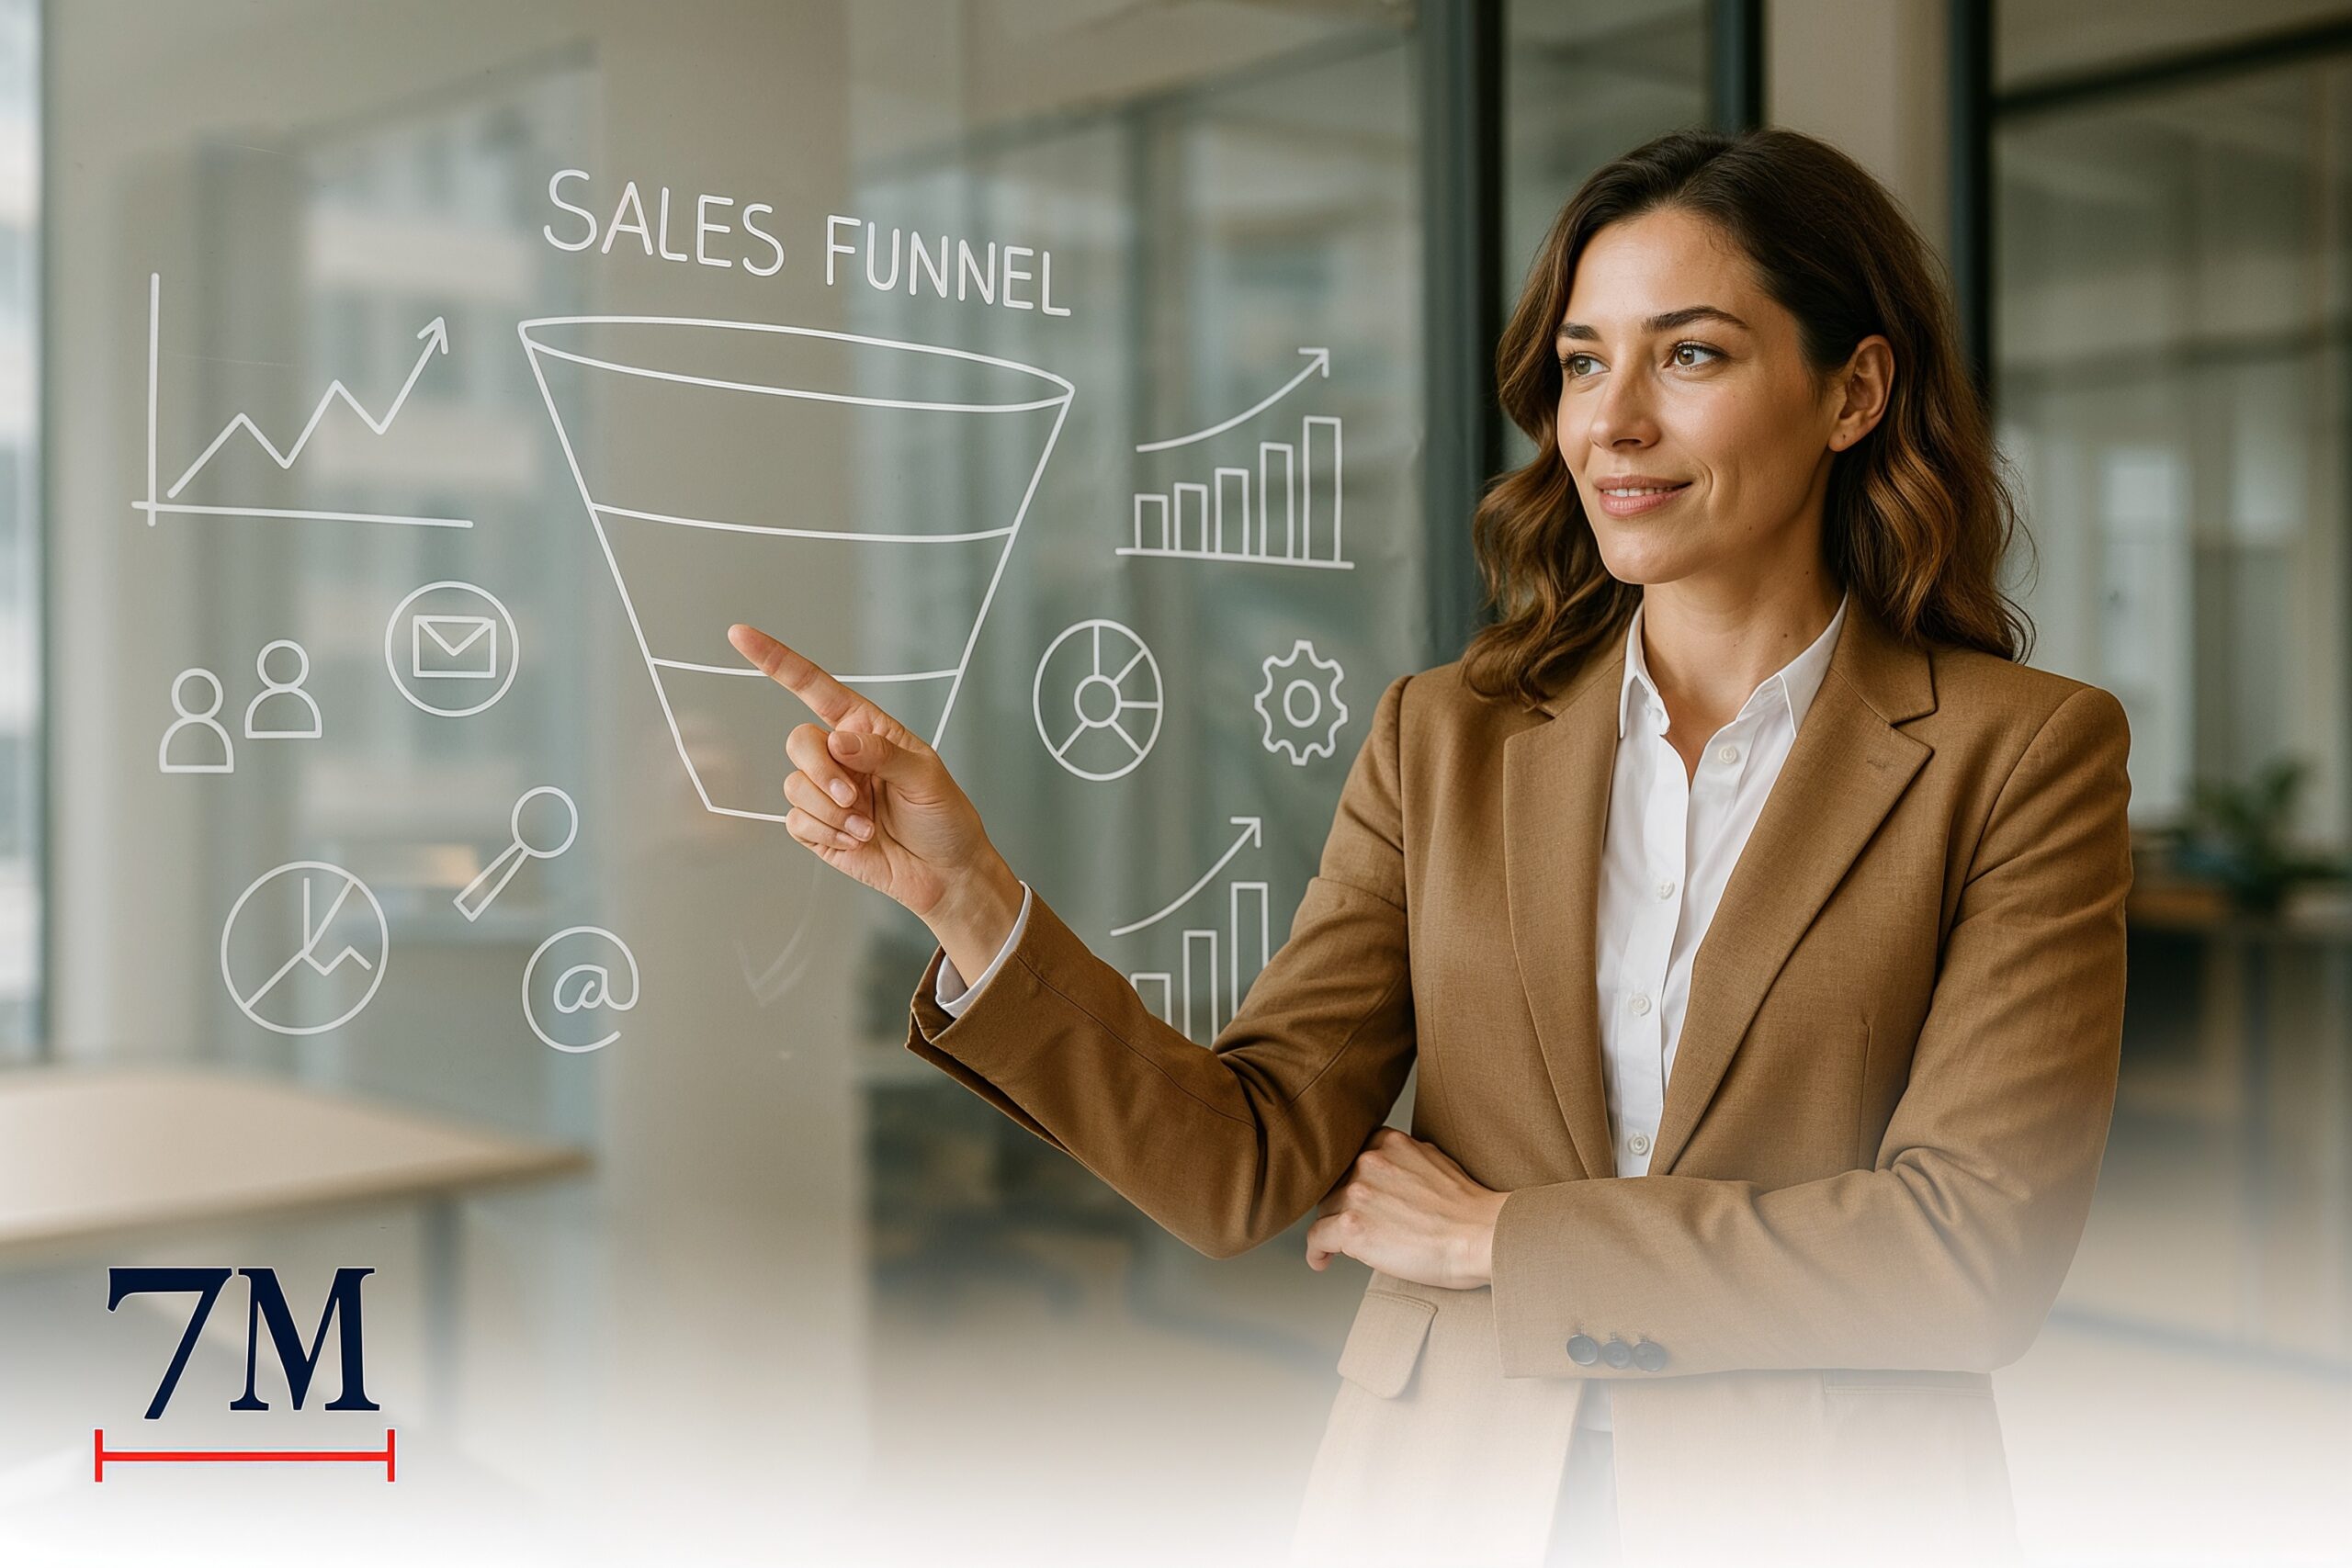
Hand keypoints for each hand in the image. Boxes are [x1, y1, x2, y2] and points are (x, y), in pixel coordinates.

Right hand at [727, 624, 1021, 965]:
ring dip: (830, 811)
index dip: (776, 661)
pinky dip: (826, 833)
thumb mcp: (926, 777)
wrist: (944, 874)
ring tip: (867, 826)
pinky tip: (857, 840)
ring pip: (795, 785)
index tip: (740, 635)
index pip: (815, 687)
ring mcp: (826, 792)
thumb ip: (881, 753)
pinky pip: (796, 821)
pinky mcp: (817, 828)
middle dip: (820, 771)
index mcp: (866, 729)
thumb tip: (837, 741)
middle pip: (798, 742)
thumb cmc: (944, 818)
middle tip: (852, 798)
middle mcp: (841, 756)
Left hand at [1305, 1127, 1509, 1289]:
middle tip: (1357, 1228)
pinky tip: (1322, 1261)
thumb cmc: (1468, 1209)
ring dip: (1334, 1229)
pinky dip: (1317, 1252)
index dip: (1350, 1183)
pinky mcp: (1351, 1226)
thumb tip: (1386, 1173)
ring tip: (1343, 1249)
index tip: (1352, 1200)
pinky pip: (1316, 1238)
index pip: (1350, 1160)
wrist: (1483, 1235)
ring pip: (1325, 1211)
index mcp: (1387, 1142)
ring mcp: (1357, 1192)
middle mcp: (1368, 1161)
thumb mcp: (1434, 1161)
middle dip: (1343, 1207)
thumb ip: (1402, 1160)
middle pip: (1334, 1185)